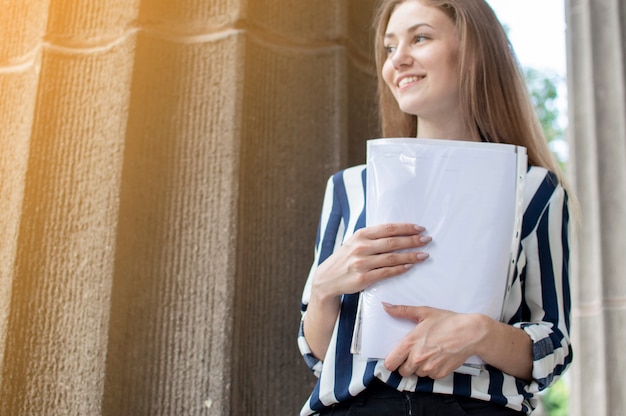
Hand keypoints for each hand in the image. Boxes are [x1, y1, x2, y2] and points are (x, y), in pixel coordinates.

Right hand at [312, 223, 430, 298]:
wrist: (326, 279)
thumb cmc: (344, 259)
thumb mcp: (353, 242)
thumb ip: (371, 237)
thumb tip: (396, 231)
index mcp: (360, 235)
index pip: (388, 228)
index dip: (406, 228)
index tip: (420, 228)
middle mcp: (361, 247)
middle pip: (393, 242)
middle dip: (412, 240)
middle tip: (427, 240)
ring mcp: (362, 263)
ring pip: (392, 258)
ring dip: (411, 256)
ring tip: (424, 255)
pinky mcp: (363, 278)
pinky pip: (386, 272)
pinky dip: (400, 269)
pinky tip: (410, 266)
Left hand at [382, 304, 486, 378]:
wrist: (470, 333)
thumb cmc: (447, 322)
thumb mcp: (424, 312)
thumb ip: (402, 311)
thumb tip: (385, 306)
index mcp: (410, 343)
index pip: (390, 363)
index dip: (391, 361)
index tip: (395, 357)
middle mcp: (418, 358)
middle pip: (402, 371)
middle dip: (406, 364)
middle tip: (414, 353)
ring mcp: (429, 368)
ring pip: (416, 374)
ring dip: (419, 367)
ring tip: (428, 353)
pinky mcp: (440, 373)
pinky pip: (430, 376)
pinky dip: (431, 370)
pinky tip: (437, 358)